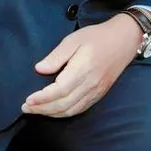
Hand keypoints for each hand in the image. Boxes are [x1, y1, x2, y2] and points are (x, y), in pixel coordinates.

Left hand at [23, 16, 141, 117]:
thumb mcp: (73, 39)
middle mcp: (90, 84)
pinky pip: (80, 109)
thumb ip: (56, 56)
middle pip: (63, 104)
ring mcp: (96, 91)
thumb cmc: (97, 37)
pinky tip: (54, 111)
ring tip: (36, 111)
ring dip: (52, 113)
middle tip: (26, 108)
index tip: (27, 100)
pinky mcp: (99, 94)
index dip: (42, 98)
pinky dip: (65, 113)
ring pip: (71, 110)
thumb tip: (40, 69)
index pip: (59, 91)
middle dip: (42, 109)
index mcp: (83, 69)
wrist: (124, 41)